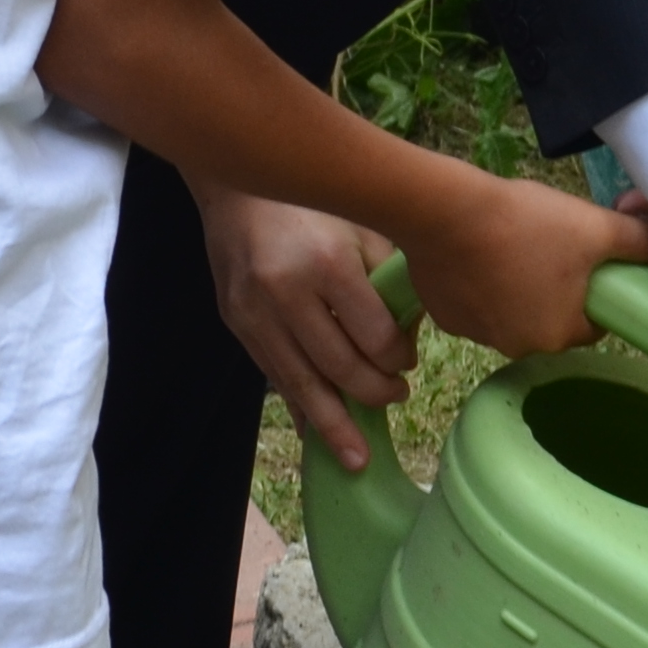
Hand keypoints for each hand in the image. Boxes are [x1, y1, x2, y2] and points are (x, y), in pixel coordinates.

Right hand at [207, 188, 417, 470]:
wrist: (238, 187)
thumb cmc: (313, 204)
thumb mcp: (360, 226)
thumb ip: (387, 278)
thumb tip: (410, 334)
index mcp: (327, 262)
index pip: (373, 335)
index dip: (397, 359)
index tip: (407, 362)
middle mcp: (287, 292)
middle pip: (338, 366)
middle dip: (373, 393)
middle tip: (396, 398)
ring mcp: (255, 312)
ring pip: (301, 383)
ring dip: (332, 426)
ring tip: (356, 460)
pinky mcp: (236, 324)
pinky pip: (272, 376)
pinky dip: (297, 408)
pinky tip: (316, 433)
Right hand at [394, 172, 647, 385]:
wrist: (447, 212)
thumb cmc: (528, 224)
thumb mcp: (596, 226)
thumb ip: (636, 241)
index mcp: (559, 335)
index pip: (592, 323)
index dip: (593, 292)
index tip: (584, 262)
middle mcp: (519, 347)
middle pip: (551, 320)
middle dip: (553, 291)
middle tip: (548, 247)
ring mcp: (478, 335)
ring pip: (511, 313)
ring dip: (515, 289)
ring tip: (510, 244)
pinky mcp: (446, 317)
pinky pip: (474, 305)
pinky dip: (479, 284)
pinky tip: (477, 252)